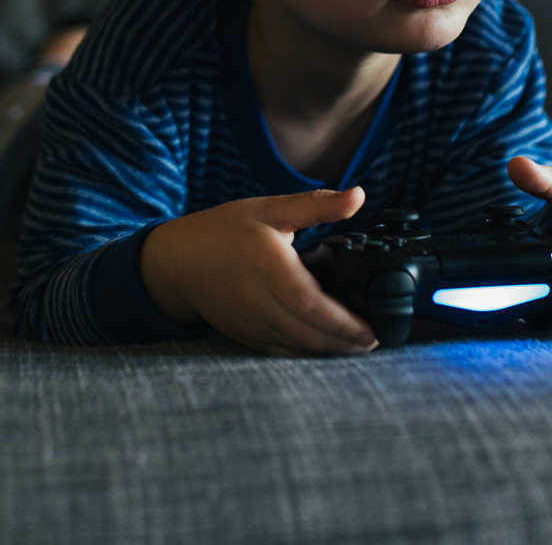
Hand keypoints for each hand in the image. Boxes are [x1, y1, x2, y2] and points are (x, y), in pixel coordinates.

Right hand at [139, 187, 376, 356]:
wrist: (175, 263)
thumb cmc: (222, 231)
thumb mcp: (269, 208)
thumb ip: (316, 205)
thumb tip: (358, 196)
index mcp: (268, 265)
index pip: (311, 304)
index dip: (344, 323)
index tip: (372, 329)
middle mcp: (258, 300)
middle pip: (310, 334)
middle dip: (347, 344)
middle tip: (376, 340)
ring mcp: (251, 323)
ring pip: (299, 348)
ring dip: (331, 352)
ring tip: (359, 346)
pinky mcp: (246, 336)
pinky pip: (283, 352)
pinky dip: (308, 354)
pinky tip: (327, 348)